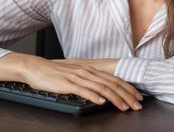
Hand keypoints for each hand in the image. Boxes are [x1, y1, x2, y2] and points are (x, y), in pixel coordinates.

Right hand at [22, 56, 142, 110]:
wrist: (35, 67)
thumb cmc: (54, 74)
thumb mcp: (74, 76)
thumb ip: (88, 83)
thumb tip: (101, 93)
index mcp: (89, 70)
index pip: (113, 79)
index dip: (127, 88)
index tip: (137, 97)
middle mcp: (86, 72)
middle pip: (111, 84)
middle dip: (126, 95)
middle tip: (137, 105)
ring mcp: (77, 77)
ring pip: (101, 88)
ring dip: (115, 98)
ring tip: (124, 106)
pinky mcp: (67, 83)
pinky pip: (83, 90)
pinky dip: (94, 96)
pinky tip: (101, 102)